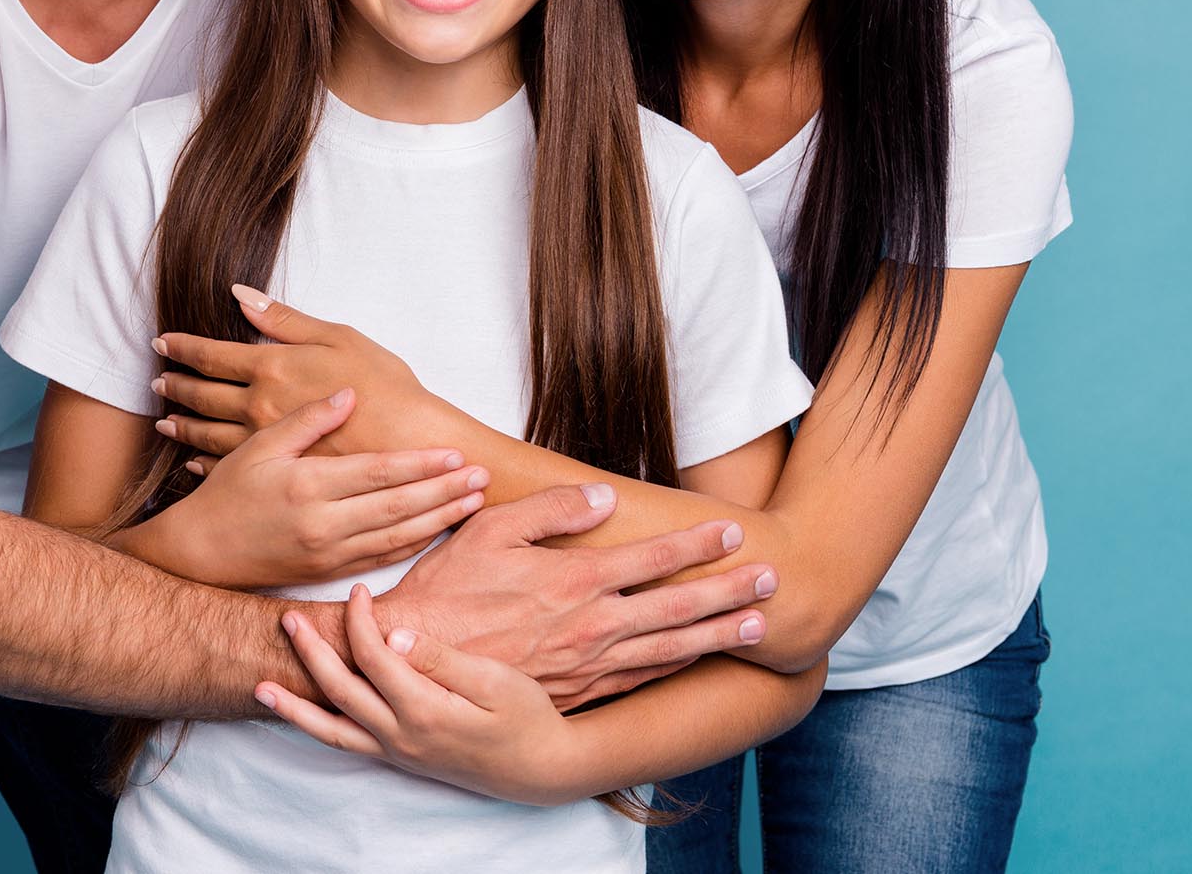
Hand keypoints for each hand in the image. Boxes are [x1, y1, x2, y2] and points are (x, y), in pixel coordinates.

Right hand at [135, 390, 488, 588]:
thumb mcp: (260, 446)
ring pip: (398, 537)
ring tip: (473, 503)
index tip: (456, 454)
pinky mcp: (329, 573)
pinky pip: (382, 559)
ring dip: (439, 520)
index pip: (379, 473)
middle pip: (399, 507)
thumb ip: (308, 420)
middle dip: (445, 492)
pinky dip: (414, 545)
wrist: (200, 555)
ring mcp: (329, 554)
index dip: (421, 464)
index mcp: (309, 486)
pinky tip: (438, 530)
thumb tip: (348, 394)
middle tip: (483, 477)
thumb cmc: (229, 493)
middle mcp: (324, 524)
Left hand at [152, 286, 430, 458]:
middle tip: (157, 383)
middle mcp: (258, 406)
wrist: (409, 444)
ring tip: (165, 422)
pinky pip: (227, 467)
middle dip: (176, 386)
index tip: (162, 342)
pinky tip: (192, 463)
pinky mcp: (277, 472)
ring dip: (183, 425)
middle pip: (203, 395)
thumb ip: (286, 319)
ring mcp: (264, 443)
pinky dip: (204, 462)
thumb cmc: (383, 385)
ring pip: (207, 434)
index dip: (184, 347)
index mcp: (272, 367)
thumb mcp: (339, 336)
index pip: (212, 355)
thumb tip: (241, 294)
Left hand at [261, 585, 584, 806]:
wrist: (539, 769)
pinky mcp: (400, 759)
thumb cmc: (525, 717)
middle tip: (288, 619)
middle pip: (340, 690)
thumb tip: (397, 635)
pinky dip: (318, 728)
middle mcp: (401, 736)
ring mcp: (397, 752)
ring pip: (332, 729)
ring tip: (260, 686)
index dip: (358, 621)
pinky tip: (302, 715)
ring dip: (295, 706)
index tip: (357, 590)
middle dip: (310, 652)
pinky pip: (347, 744)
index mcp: (424, 709)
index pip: (373, 657)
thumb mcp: (495, 680)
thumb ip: (442, 659)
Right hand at [369, 483, 776, 710]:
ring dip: (718, 636)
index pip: (653, 558)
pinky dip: (677, 671)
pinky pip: (641, 682)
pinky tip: (698, 662)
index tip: (733, 533)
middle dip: (729, 593)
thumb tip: (604, 498)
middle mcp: (593, 626)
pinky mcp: (579, 694)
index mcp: (576, 581)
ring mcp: (590, 666)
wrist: (418, 668)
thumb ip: (551, 510)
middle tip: (772, 580)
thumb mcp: (491, 530)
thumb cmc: (447, 592)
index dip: (697, 545)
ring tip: (758, 626)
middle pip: (678, 608)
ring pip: (669, 651)